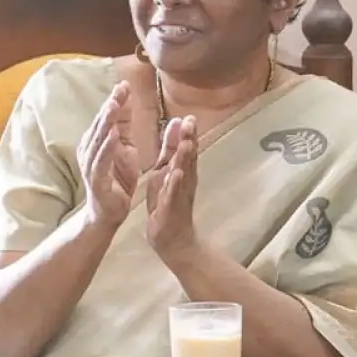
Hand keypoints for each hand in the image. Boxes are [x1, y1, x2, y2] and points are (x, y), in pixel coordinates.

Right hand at [78, 83, 143, 227]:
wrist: (108, 213)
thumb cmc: (116, 180)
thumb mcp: (124, 149)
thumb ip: (124, 127)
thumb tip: (125, 100)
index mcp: (96, 142)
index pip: (106, 117)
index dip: (115, 101)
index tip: (125, 84)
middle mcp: (90, 151)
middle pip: (101, 124)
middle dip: (111, 106)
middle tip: (120, 88)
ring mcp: (91, 166)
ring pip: (99, 139)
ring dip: (107, 122)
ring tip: (115, 105)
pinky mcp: (96, 181)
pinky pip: (102, 161)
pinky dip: (108, 147)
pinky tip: (114, 135)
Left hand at [143, 115, 200, 262]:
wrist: (173, 240)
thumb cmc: (167, 202)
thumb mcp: (166, 171)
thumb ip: (170, 148)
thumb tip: (177, 123)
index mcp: (182, 171)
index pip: (186, 149)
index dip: (188, 134)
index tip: (189, 116)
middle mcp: (184, 181)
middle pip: (188, 159)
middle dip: (189, 141)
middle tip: (190, 123)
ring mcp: (179, 195)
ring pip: (183, 175)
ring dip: (185, 160)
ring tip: (186, 144)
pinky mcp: (171, 209)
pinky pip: (173, 195)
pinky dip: (175, 184)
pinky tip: (176, 174)